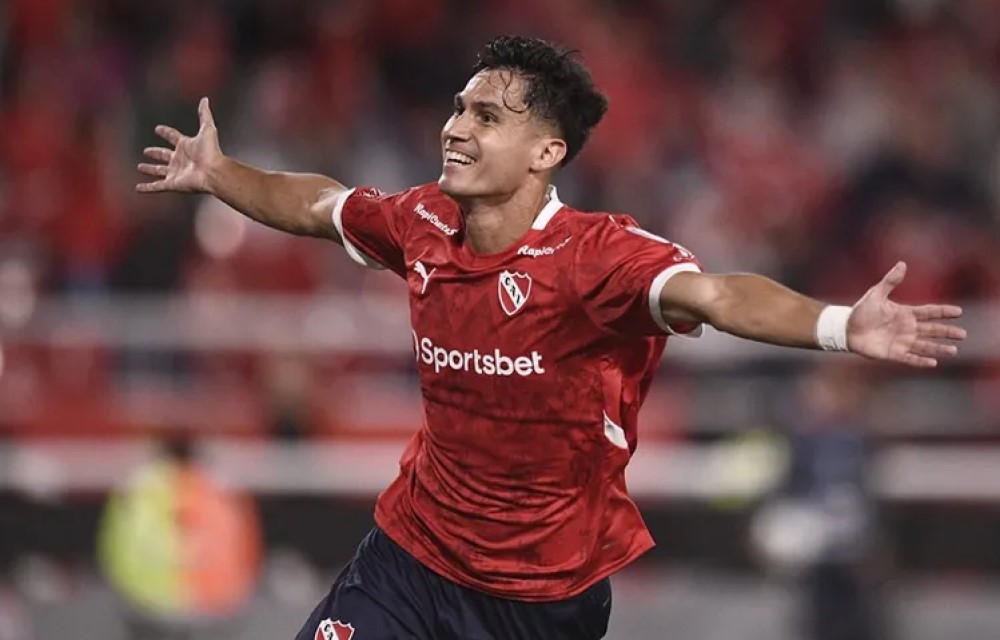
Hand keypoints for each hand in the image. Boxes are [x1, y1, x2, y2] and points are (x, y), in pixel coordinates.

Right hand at [136, 97, 222, 193]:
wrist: (213, 171)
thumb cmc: (211, 152)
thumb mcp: (207, 129)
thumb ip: (204, 114)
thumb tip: (205, 99)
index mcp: (186, 146)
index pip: (173, 137)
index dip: (166, 132)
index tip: (158, 129)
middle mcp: (180, 159)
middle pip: (164, 155)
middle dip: (156, 153)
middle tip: (147, 151)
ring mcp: (175, 172)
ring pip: (159, 171)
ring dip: (150, 169)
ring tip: (140, 167)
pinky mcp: (172, 184)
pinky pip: (156, 186)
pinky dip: (147, 188)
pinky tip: (138, 188)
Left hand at [847, 261, 965, 367]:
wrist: (845, 328)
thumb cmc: (861, 311)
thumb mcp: (876, 294)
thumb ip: (890, 281)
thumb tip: (902, 264)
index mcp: (905, 314)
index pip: (929, 312)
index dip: (943, 312)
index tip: (959, 311)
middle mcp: (907, 328)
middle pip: (931, 330)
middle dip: (947, 332)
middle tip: (962, 334)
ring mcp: (901, 341)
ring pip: (924, 346)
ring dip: (938, 348)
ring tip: (953, 351)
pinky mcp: (892, 353)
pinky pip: (909, 358)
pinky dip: (920, 361)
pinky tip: (933, 363)